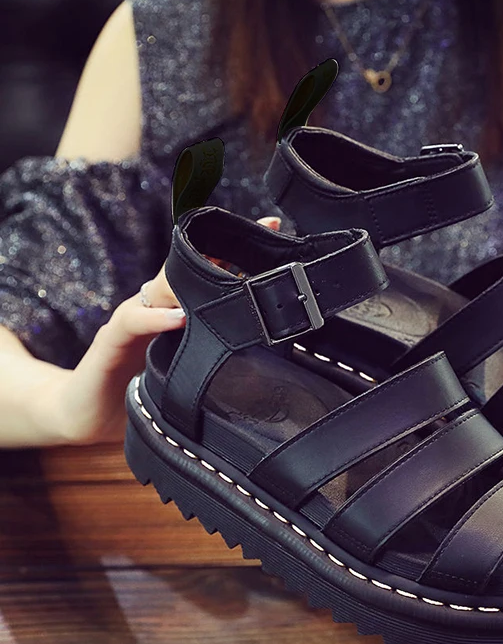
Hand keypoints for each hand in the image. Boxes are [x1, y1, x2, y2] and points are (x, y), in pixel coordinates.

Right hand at [40, 216, 280, 445]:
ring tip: (224, 276)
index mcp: (179, 309)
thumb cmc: (145, 388)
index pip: (210, 269)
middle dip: (222, 249)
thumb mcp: (193, 369)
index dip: (239, 250)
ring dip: (191, 278)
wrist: (87, 416)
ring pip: (161, 286)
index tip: (273, 228)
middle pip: (188, 267)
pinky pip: (131, 322)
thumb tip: (275, 350)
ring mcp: (133, 319)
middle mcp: (157, 306)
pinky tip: (178, 318)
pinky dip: (155, 318)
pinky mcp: (111, 342)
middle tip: (259, 235)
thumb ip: (223, 353)